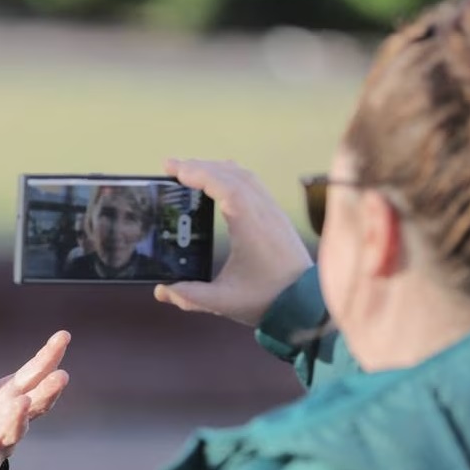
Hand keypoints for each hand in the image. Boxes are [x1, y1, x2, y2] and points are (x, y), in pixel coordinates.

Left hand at [0, 331, 70, 469]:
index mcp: (10, 395)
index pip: (34, 374)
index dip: (49, 356)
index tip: (64, 336)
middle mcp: (12, 417)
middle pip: (36, 403)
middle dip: (48, 391)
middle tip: (62, 375)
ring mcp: (0, 441)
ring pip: (15, 432)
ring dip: (19, 420)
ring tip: (22, 404)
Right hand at [155, 158, 312, 326]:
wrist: (307, 302)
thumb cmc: (268, 299)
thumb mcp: (225, 301)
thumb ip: (191, 296)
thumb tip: (162, 291)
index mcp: (250, 226)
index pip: (225, 186)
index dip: (199, 174)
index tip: (175, 170)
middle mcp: (263, 212)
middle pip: (231, 173)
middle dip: (199, 166)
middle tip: (170, 167)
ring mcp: (272, 211)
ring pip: (243, 175)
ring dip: (215, 168)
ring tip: (189, 170)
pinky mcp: (276, 216)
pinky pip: (253, 184)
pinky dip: (231, 175)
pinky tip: (219, 181)